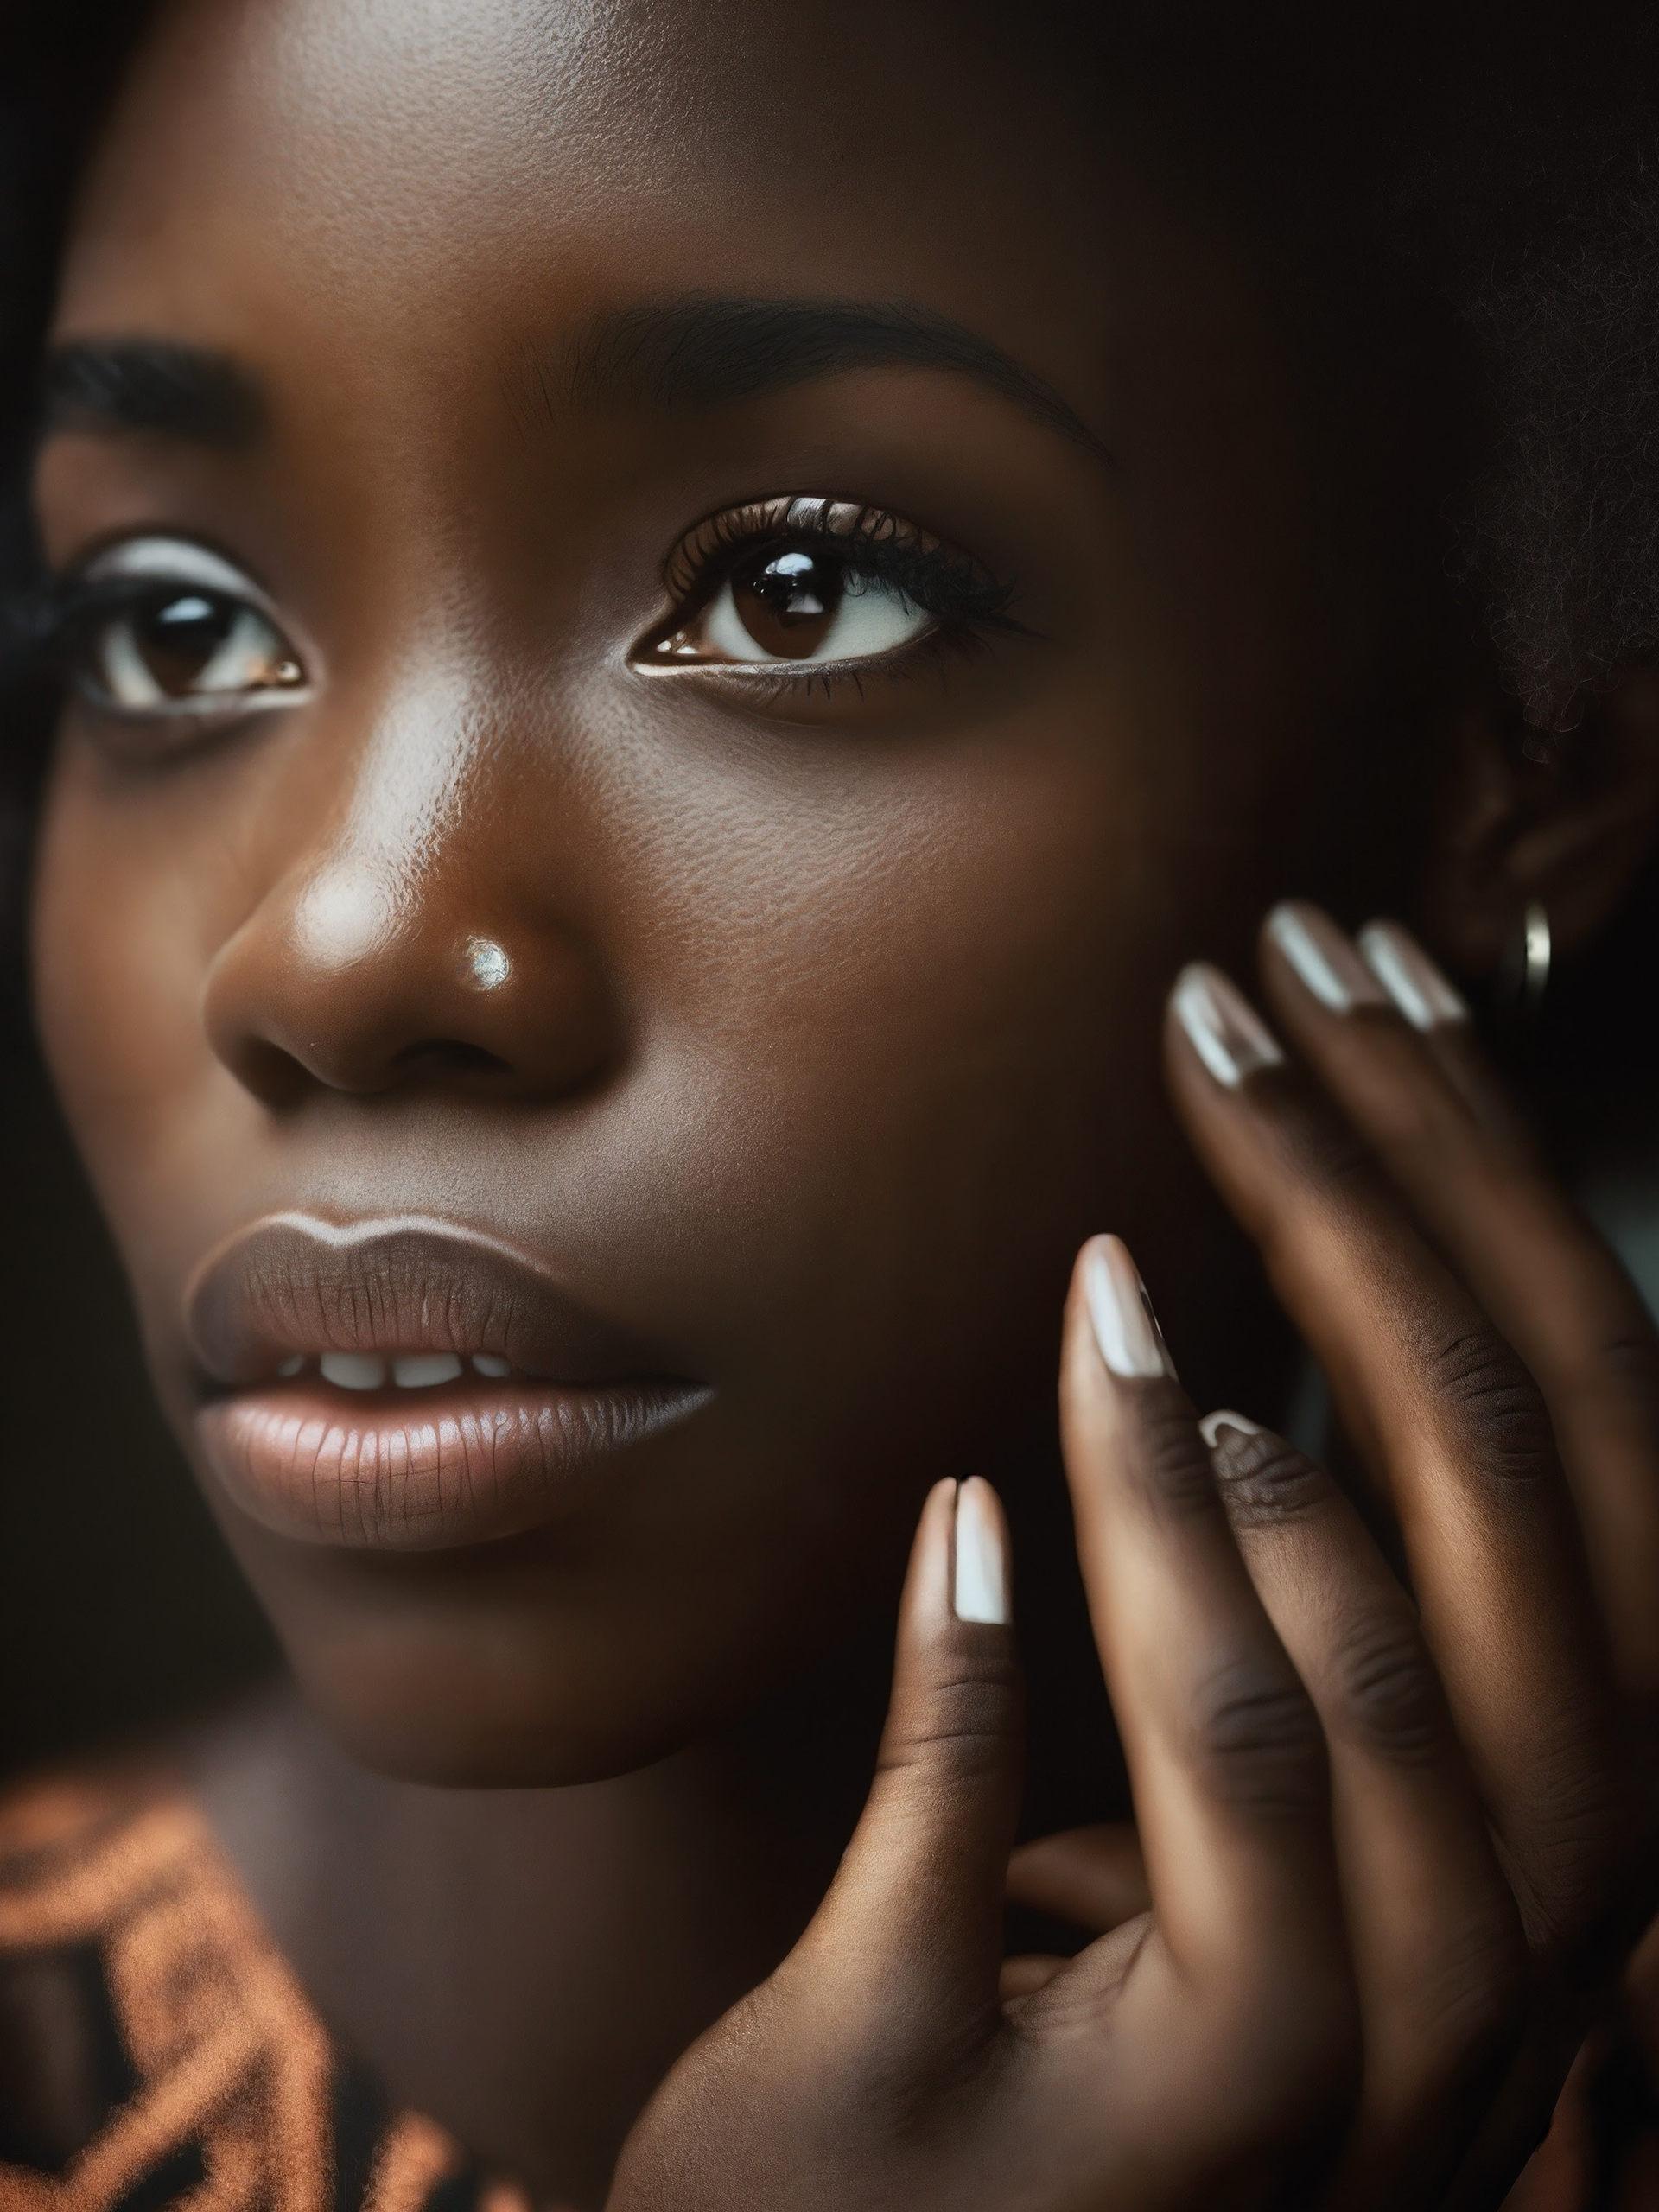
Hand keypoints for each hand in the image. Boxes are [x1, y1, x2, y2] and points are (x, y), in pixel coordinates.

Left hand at [608, 907, 1658, 2211]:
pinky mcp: (1041, 2145)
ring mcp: (1301, 2083)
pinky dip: (1000, 1659)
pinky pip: (1034, 1855)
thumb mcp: (1289, 1819)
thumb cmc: (1116, 2017)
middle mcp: (1506, 1969)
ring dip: (1201, 1468)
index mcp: (1573, 1836)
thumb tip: (1262, 1377)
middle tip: (1222, 1011)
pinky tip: (963, 1513)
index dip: (1487, 1181)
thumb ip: (1321, 1628)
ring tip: (1104, 1286)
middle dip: (1366, 1216)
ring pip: (1305, 1711)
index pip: (1588, 1447)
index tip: (1363, 982)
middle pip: (1491, 1523)